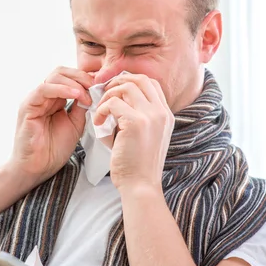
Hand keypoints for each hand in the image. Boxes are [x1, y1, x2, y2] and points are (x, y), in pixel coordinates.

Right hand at [7, 67, 92, 186]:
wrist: (38, 168)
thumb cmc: (53, 150)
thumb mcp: (76, 124)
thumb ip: (81, 107)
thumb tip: (92, 92)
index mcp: (55, 99)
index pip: (69, 77)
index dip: (85, 78)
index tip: (101, 85)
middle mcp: (44, 96)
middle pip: (61, 72)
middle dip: (81, 76)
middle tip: (95, 86)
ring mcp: (35, 100)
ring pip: (54, 77)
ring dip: (74, 82)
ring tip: (86, 94)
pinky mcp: (28, 106)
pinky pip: (44, 90)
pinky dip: (62, 89)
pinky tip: (75, 95)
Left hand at [93, 74, 174, 191]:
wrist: (140, 186)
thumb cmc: (137, 164)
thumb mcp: (145, 136)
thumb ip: (137, 117)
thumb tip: (116, 100)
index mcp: (166, 115)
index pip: (151, 83)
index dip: (131, 81)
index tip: (116, 90)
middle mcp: (161, 112)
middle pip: (140, 79)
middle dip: (119, 81)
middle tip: (105, 93)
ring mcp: (150, 116)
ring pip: (126, 87)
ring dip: (108, 96)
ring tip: (101, 111)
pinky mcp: (135, 123)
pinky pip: (113, 103)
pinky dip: (102, 109)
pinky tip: (98, 122)